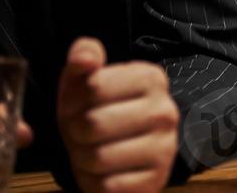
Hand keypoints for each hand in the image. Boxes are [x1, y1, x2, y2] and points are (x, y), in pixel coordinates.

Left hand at [57, 38, 178, 192]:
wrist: (122, 155)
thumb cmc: (99, 112)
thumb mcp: (86, 80)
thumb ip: (83, 57)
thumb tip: (84, 58)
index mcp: (151, 78)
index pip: (93, 86)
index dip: (71, 101)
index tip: (77, 106)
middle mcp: (165, 110)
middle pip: (92, 124)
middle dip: (74, 133)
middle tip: (81, 133)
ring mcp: (165, 147)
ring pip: (96, 158)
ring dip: (82, 160)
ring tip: (92, 152)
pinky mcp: (156, 180)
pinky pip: (107, 186)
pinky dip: (95, 183)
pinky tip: (105, 172)